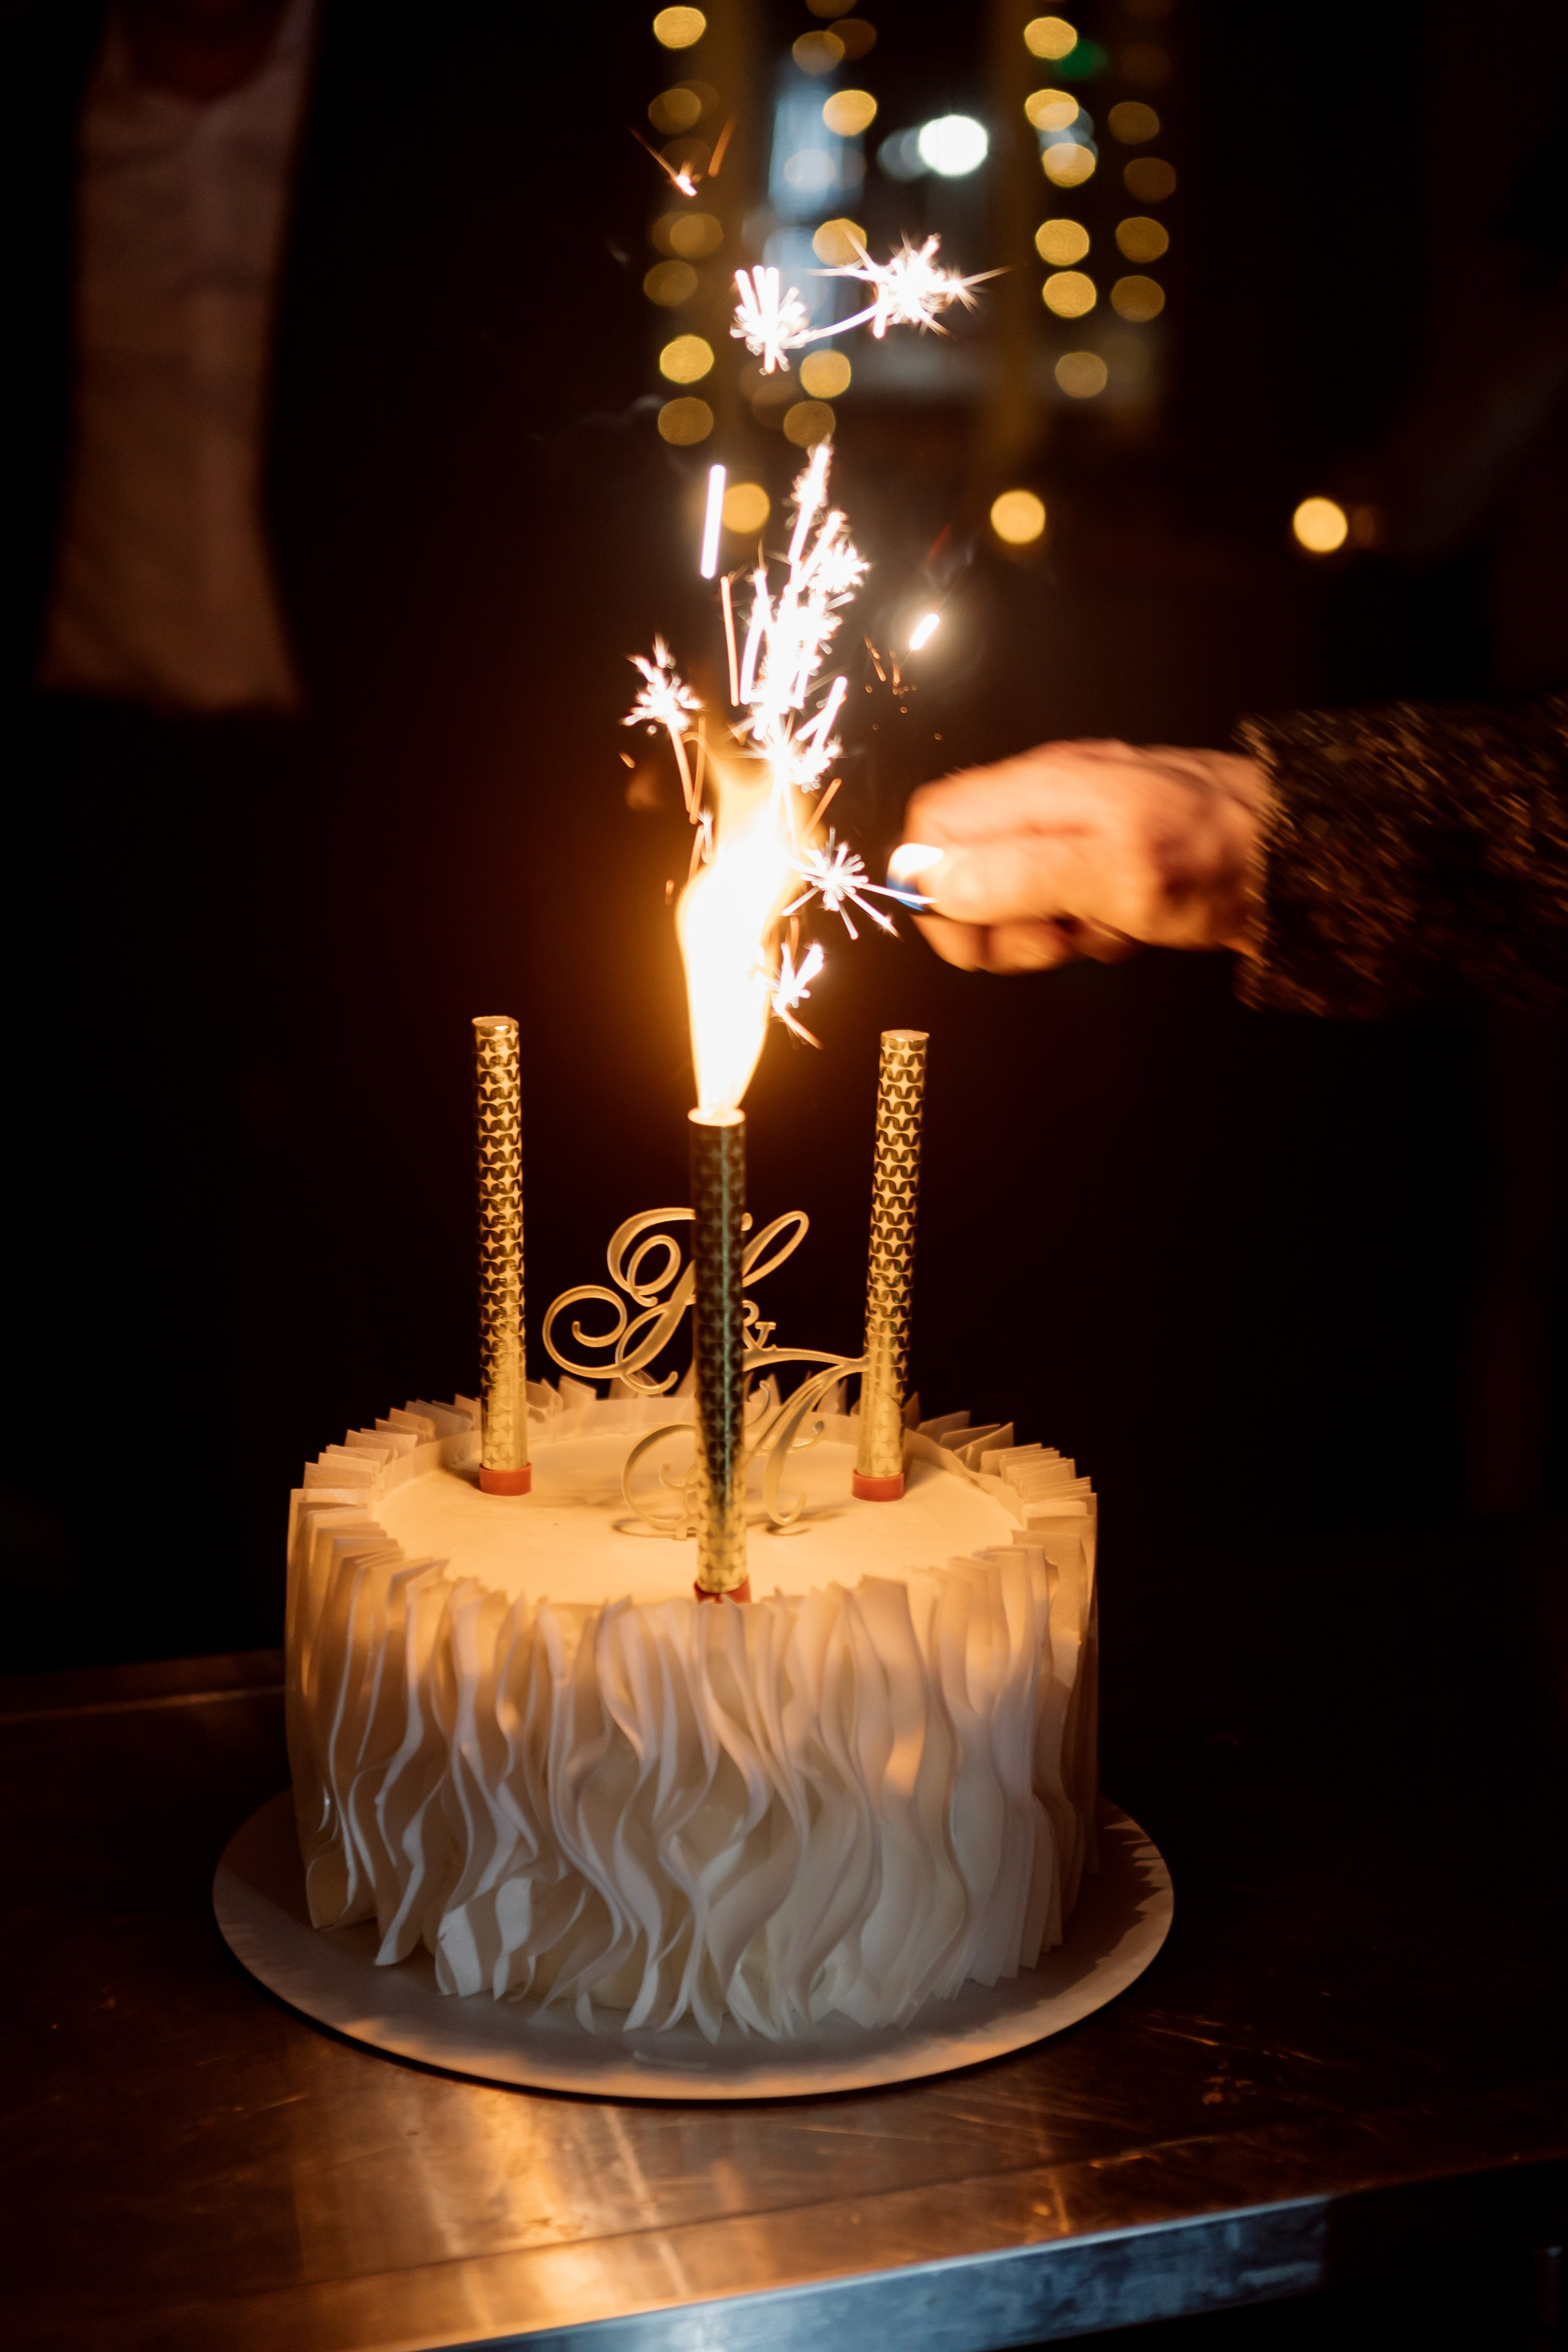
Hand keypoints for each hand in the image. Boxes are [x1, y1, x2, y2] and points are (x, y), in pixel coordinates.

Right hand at [900, 740, 1270, 974]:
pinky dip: (1088, 931)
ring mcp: (1080, 831)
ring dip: (1048, 933)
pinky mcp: (1109, 861)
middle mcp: (1050, 802)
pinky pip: (1065, 907)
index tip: (972, 935)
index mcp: (1039, 790)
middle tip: (1052, 942)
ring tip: (1103, 929)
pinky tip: (1129, 928)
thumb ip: (1014, 874)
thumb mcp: (1110, 872)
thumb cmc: (1216, 858)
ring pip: (1016, 897)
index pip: (934, 826)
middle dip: (997, 922)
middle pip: (967, 868)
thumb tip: (926, 880)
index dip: (933, 886)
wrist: (1305, 859)